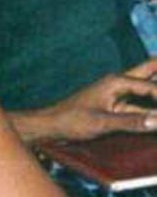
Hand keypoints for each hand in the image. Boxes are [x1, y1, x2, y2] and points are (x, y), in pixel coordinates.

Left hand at [15, 58, 156, 142]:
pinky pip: (140, 103)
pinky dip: (151, 106)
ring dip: (156, 87)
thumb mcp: (101, 122)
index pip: (151, 86)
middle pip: (149, 70)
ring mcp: (117, 94)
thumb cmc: (70, 121)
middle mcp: (118, 83)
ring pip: (146, 86)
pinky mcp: (115, 107)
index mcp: (116, 82)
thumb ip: (131, 122)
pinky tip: (154, 111)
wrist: (50, 126)